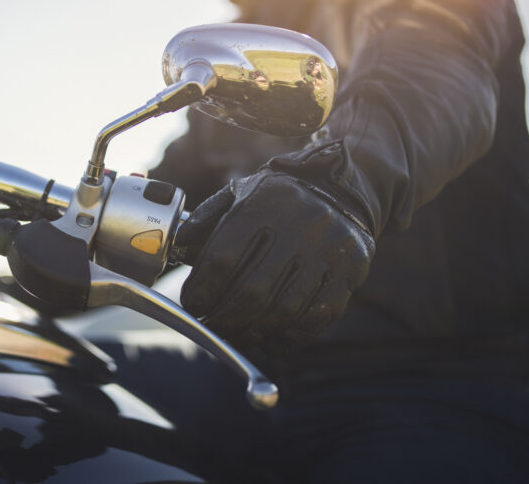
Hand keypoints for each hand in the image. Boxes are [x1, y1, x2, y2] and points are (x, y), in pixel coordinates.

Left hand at [177, 141, 374, 355]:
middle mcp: (298, 228)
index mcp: (262, 206)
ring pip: (285, 309)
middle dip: (224, 317)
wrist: (341, 188)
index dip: (203, 288)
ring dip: (254, 332)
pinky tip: (270, 341)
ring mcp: (327, 252)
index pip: (224, 257)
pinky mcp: (349, 272)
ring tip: (236, 337)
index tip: (192, 304)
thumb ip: (207, 217)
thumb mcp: (240, 192)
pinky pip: (317, 317)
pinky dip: (289, 337)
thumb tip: (179, 247)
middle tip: (210, 326)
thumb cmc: (279, 197)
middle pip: (253, 290)